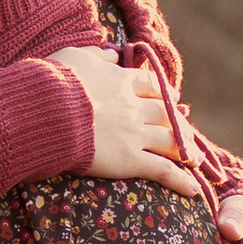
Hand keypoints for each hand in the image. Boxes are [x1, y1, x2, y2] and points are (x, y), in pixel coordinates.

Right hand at [52, 45, 204, 195]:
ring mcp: (134, 133)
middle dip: (180, 123)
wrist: (46, 110)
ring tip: (196, 160)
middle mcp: (133, 106)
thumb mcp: (74, 56)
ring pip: (170, 140)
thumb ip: (96, 55)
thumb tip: (112, 53)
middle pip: (166, 113)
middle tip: (188, 132)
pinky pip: (161, 169)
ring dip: (186, 150)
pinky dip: (179, 180)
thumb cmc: (53, 83)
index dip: (165, 92)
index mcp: (121, 80)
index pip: (151, 84)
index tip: (175, 97)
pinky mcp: (129, 158)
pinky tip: (192, 190)